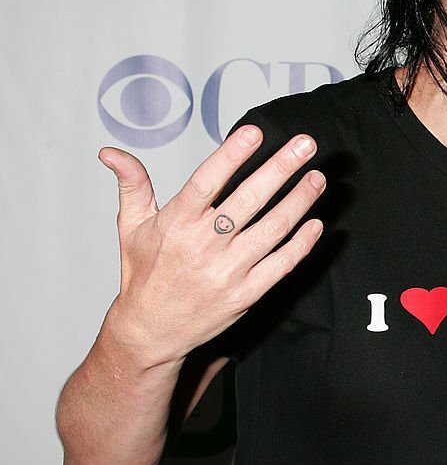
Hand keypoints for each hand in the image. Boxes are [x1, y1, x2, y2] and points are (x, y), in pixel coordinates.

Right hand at [99, 125, 325, 364]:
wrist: (151, 332)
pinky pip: (281, 264)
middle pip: (248, 200)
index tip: (255, 131)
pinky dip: (301, 243)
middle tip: (306, 144)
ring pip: (272, 229)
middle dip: (281, 169)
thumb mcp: (131, 227)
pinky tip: (315, 223)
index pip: (206, 182)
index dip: (231, 156)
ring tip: (317, 178)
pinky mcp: (246, 294)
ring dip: (299, 201)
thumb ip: (132, 185)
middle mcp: (204, 246)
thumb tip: (111, 153)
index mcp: (176, 224)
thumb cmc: (144, 274)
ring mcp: (228, 271)